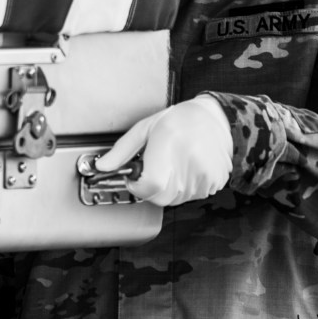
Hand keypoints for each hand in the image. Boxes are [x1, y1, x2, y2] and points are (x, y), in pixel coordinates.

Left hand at [95, 94, 232, 205]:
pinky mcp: (215, 181)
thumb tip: (102, 166)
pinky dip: (185, 188)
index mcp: (168, 143)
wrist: (215, 119)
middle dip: (150, 189)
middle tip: (153, 170)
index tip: (134, 178)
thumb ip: (122, 150)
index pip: (150, 184)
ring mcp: (204, 173)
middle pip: (161, 197)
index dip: (137, 186)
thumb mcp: (145, 128)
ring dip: (168, 188)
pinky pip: (192, 196)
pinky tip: (186, 169)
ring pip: (175, 199)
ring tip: (172, 165)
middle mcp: (188, 160)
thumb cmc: (179, 120)